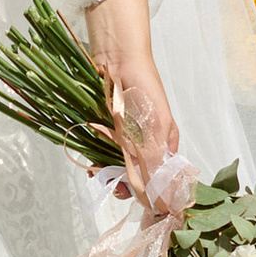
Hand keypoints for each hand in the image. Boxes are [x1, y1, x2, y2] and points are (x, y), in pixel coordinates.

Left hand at [86, 0, 177, 192]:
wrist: (117, 59)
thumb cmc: (145, 86)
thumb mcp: (159, 121)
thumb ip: (159, 153)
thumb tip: (162, 187)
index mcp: (163, 142)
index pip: (160, 174)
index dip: (150, 189)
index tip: (140, 197)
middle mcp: (144, 143)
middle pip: (136, 175)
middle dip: (126, 185)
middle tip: (116, 188)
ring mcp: (122, 138)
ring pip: (116, 167)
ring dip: (108, 176)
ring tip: (100, 176)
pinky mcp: (103, 131)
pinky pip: (99, 153)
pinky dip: (96, 162)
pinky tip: (92, 165)